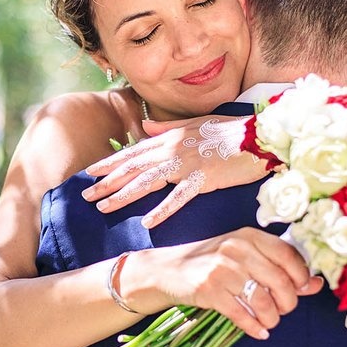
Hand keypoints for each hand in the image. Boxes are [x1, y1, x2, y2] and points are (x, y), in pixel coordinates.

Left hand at [83, 115, 268, 227]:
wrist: (260, 135)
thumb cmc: (231, 131)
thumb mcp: (196, 124)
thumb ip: (167, 127)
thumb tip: (143, 127)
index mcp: (171, 137)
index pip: (134, 152)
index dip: (110, 163)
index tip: (90, 172)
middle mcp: (173, 149)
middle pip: (133, 168)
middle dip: (107, 182)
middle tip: (86, 195)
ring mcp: (187, 163)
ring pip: (147, 181)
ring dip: (123, 195)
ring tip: (103, 207)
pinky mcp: (203, 178)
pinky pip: (179, 197)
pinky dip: (162, 210)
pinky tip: (147, 222)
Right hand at [122, 228, 324, 339]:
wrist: (168, 270)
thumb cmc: (211, 262)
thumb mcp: (244, 256)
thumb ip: (278, 267)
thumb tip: (316, 284)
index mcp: (249, 236)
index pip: (288, 255)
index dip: (301, 277)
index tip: (300, 289)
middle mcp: (236, 249)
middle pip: (279, 281)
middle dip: (288, 303)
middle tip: (283, 311)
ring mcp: (220, 269)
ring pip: (262, 301)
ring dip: (271, 318)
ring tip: (269, 322)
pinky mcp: (207, 291)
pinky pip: (241, 314)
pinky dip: (254, 327)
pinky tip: (258, 331)